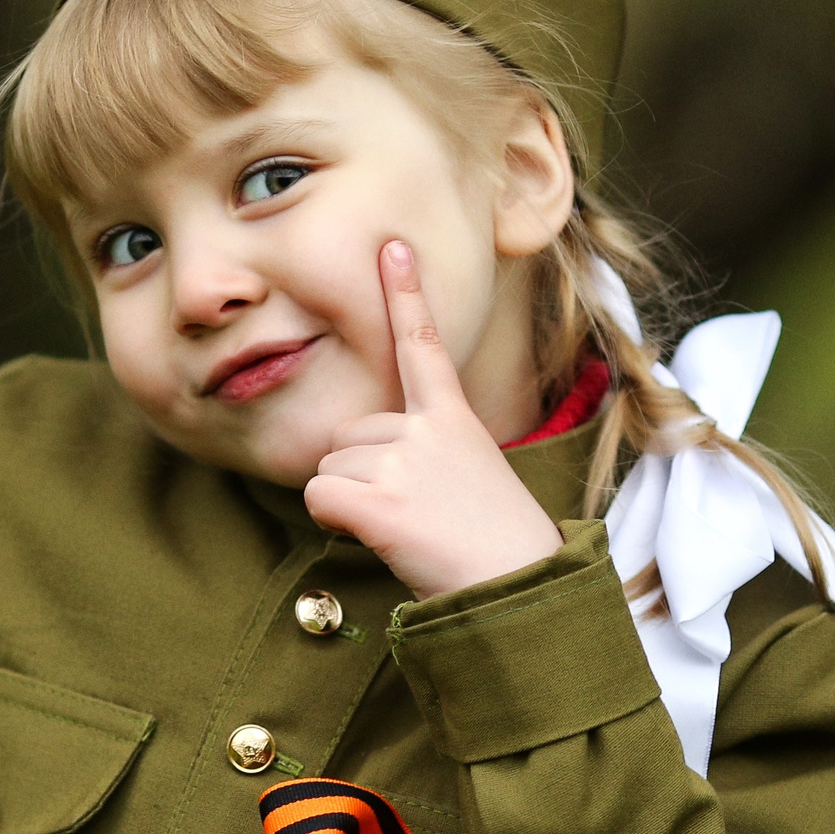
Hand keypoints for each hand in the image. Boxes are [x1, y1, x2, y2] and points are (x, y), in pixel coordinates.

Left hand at [302, 241, 564, 597]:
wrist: (516, 586)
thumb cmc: (492, 543)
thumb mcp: (470, 474)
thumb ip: (421, 451)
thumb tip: (359, 461)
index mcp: (453, 418)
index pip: (424, 344)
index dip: (405, 293)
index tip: (392, 247)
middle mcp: (425, 429)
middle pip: (345, 435)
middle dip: (359, 474)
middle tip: (412, 510)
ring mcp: (402, 462)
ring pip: (328, 469)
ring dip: (350, 502)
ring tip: (406, 526)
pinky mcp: (379, 501)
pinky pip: (318, 497)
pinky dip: (335, 522)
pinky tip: (379, 536)